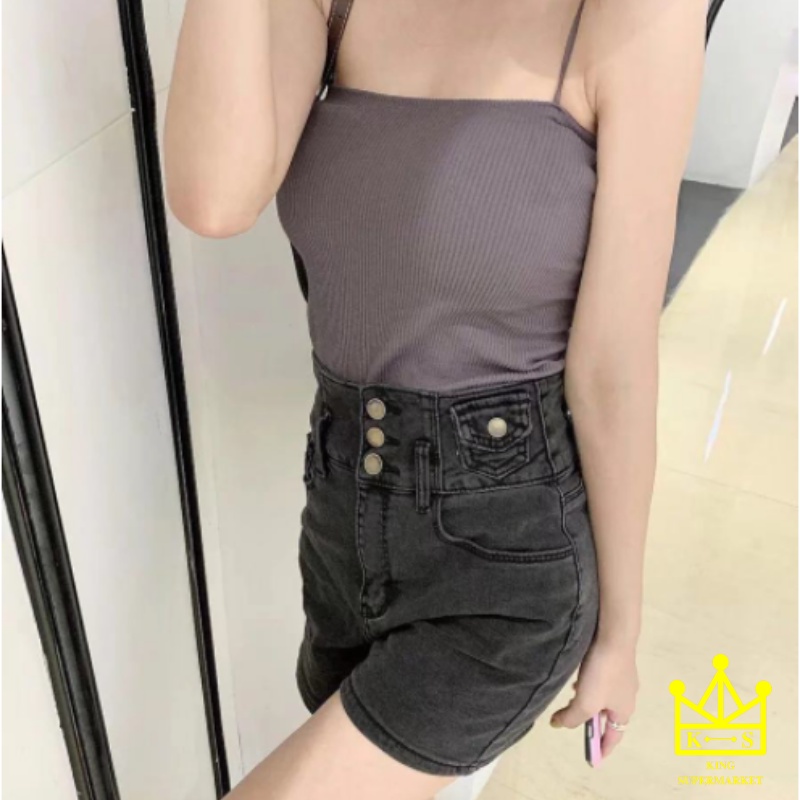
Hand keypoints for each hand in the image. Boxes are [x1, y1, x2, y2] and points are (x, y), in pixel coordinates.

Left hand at [548, 636, 638, 760]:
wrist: (614, 636)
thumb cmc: (602, 674)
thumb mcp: (585, 703)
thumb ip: (571, 718)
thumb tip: (557, 725)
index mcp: (624, 711)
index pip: (613, 737)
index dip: (602, 748)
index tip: (593, 760)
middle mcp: (627, 697)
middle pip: (607, 716)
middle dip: (591, 721)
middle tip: (575, 721)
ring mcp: (623, 678)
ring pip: (603, 697)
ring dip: (588, 700)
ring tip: (572, 697)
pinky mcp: (616, 662)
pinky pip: (601, 680)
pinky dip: (589, 684)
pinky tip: (578, 676)